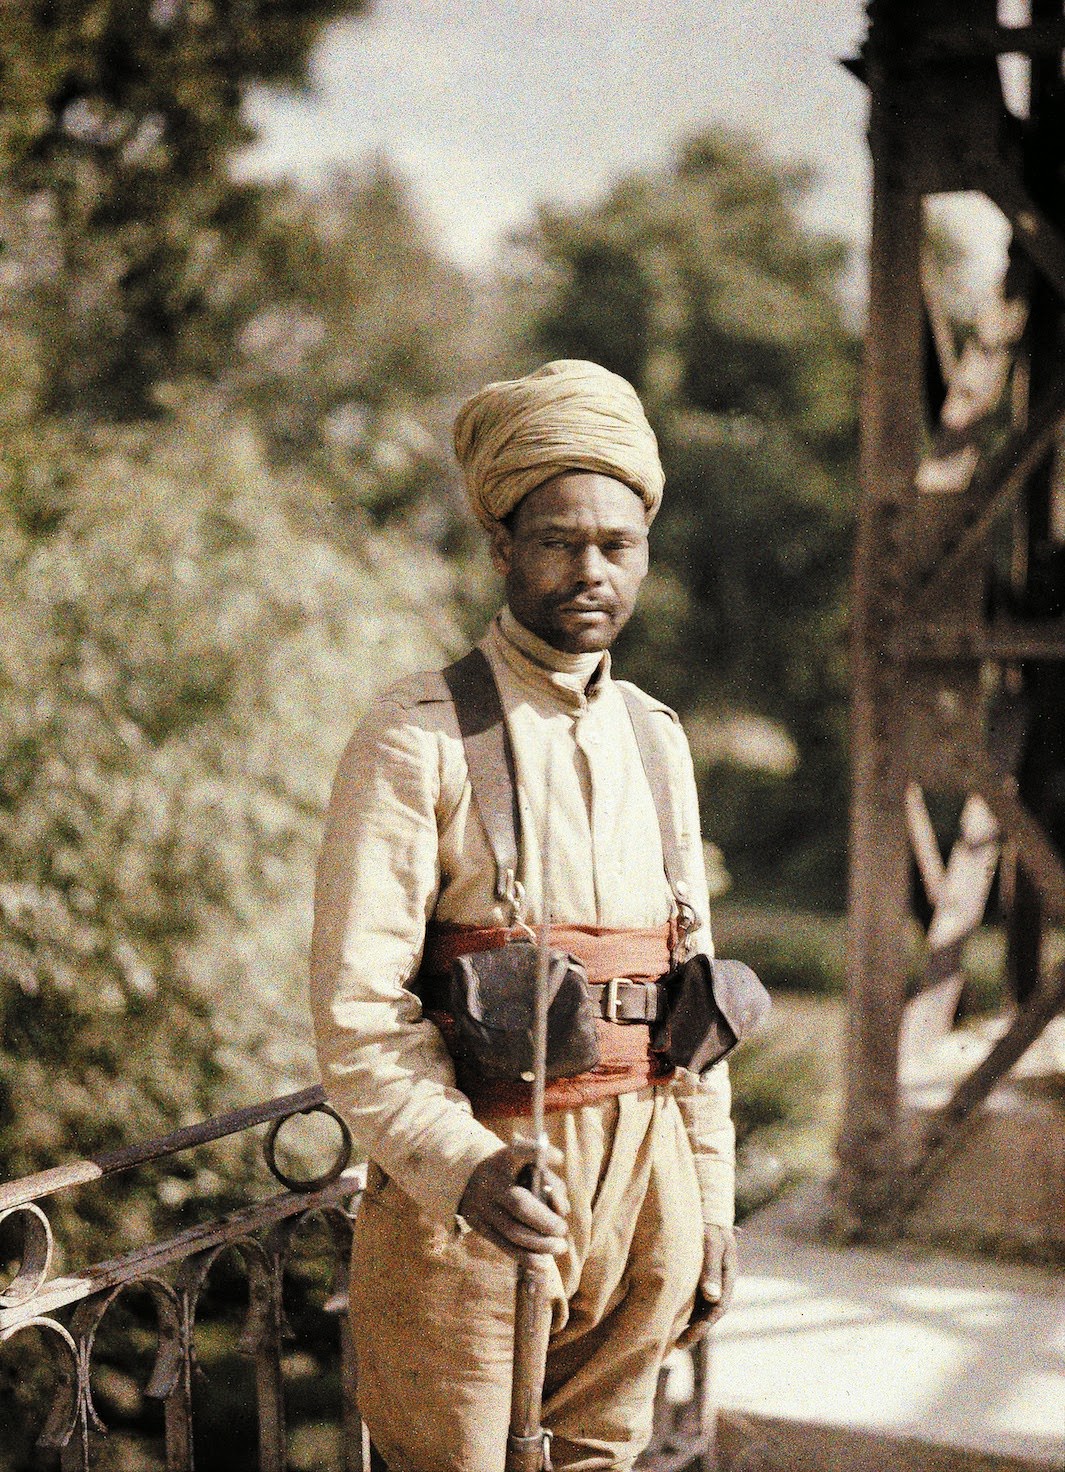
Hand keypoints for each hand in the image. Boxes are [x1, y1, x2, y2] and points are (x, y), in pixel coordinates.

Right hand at [459, 1140, 569, 1261]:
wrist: (469, 1181)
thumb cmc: (511, 1173)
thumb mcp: (525, 1165)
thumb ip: (548, 1181)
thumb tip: (562, 1210)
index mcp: (504, 1160)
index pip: (519, 1151)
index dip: (536, 1154)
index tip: (560, 1157)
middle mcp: (492, 1183)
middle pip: (519, 1204)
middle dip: (544, 1221)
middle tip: (562, 1229)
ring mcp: (484, 1207)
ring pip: (513, 1231)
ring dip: (540, 1243)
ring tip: (560, 1247)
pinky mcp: (481, 1227)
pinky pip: (505, 1246)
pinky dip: (527, 1258)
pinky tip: (544, 1263)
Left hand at [676, 1224, 737, 1346]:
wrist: (706, 1208)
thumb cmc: (710, 1226)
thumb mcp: (712, 1245)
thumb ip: (712, 1270)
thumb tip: (712, 1298)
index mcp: (728, 1277)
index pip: (717, 1309)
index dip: (702, 1327)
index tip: (685, 1340)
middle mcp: (720, 1281)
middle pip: (709, 1312)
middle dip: (695, 1330)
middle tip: (676, 1346)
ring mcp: (711, 1278)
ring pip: (701, 1305)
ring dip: (689, 1320)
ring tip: (668, 1334)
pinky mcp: (699, 1273)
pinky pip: (693, 1295)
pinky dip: (684, 1305)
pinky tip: (667, 1311)